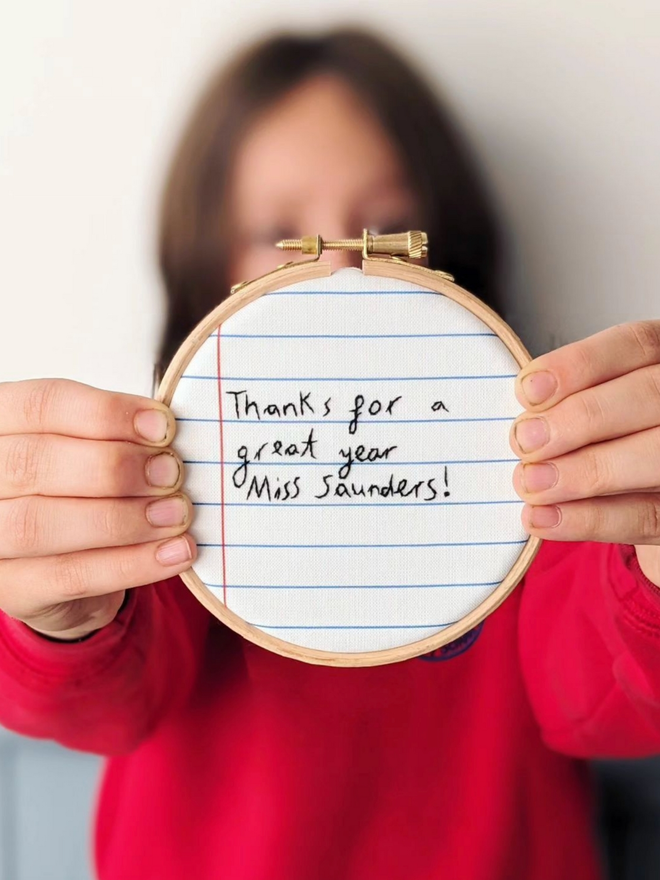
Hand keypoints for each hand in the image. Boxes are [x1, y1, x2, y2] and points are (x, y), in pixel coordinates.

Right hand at [0, 379, 196, 639]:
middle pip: (36, 463)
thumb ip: (118, 435)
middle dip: (115, 467)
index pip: (42, 405)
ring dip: (123, 519)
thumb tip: (163, 434)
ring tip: (176, 514)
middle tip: (171, 473)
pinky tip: (174, 553)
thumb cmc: (76, 491)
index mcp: (0, 425)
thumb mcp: (90, 449)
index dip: (106, 413)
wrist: (60, 564)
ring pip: (43, 524)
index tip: (161, 427)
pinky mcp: (12, 588)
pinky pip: (70, 576)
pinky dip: (131, 564)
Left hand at [510, 321, 659, 586]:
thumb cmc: (610, 438)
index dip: (580, 364)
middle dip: (579, 419)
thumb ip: (569, 402)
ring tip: (531, 482)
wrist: (644, 492)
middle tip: (525, 441)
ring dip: (584, 472)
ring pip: (653, 456)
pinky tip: (546, 518)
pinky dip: (592, 520)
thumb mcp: (595, 405)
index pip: (634, 346)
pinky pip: (647, 516)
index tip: (529, 390)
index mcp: (659, 363)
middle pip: (646, 397)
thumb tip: (523, 421)